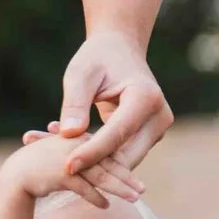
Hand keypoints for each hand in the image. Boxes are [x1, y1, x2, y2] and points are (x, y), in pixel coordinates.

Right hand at [3, 128, 142, 208]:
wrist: (17, 174)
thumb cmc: (44, 168)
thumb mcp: (68, 160)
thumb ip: (87, 162)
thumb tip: (110, 172)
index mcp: (78, 139)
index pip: (105, 152)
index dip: (122, 165)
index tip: (135, 178)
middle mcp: (75, 146)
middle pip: (107, 163)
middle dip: (126, 177)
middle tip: (142, 189)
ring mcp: (68, 159)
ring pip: (100, 175)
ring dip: (119, 188)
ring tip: (135, 198)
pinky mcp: (61, 173)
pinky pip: (84, 187)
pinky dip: (96, 198)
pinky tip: (106, 206)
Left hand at [53, 32, 172, 174]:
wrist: (120, 50)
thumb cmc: (97, 58)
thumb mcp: (80, 74)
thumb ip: (75, 103)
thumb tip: (68, 133)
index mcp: (145, 97)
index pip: (117, 134)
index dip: (92, 153)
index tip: (67, 166)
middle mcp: (159, 117)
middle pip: (126, 155)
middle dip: (94, 164)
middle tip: (58, 168)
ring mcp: (157, 129)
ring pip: (125, 160)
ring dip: (96, 164)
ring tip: (60, 159)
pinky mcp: (149, 137)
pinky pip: (123, 155)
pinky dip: (100, 157)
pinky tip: (72, 153)